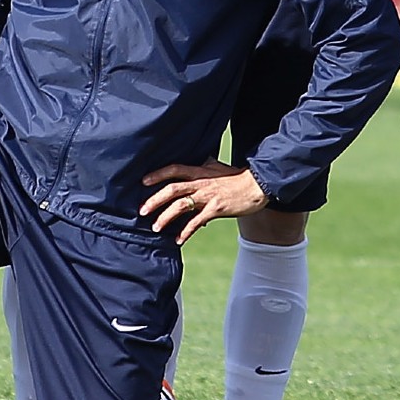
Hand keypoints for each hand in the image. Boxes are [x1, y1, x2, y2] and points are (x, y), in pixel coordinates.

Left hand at [138, 160, 268, 244]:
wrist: (257, 185)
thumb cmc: (237, 177)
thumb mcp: (217, 167)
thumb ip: (205, 165)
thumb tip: (200, 160)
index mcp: (199, 172)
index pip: (174, 169)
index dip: (157, 174)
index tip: (143, 182)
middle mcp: (201, 183)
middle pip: (172, 189)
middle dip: (154, 200)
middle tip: (141, 211)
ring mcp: (208, 196)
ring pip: (181, 206)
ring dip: (165, 217)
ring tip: (155, 227)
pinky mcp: (217, 209)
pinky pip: (197, 222)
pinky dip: (186, 231)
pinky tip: (178, 240)